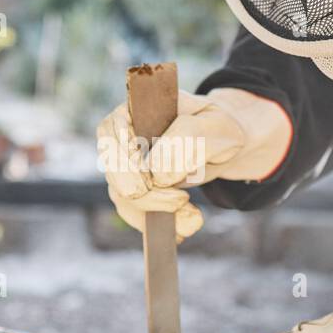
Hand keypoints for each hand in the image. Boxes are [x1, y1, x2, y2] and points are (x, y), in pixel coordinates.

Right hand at [96, 87, 289, 240]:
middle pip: (114, 170)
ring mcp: (125, 165)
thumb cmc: (217, 128)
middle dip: (147, 192)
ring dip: (157, 211)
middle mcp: (123, 137)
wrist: (222, 146)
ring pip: (123, 196)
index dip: (123, 154)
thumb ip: (188, 139)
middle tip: (181, 199)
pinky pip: (134, 213)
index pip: (111, 129)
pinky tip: (187, 222)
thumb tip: (156, 173)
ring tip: (193, 215)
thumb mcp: (216, 126)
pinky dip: (160, 223)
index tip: (149, 175)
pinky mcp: (135, 190)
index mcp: (137, 109)